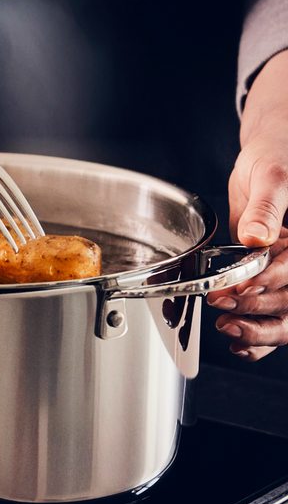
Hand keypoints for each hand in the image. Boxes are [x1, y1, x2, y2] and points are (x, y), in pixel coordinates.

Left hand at [206, 51, 287, 359]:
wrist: (271, 159)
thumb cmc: (276, 159)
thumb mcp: (272, 176)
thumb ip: (266, 207)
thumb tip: (256, 236)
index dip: (271, 280)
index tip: (242, 284)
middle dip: (258, 308)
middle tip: (221, 304)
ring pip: (287, 317)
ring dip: (258, 330)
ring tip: (227, 327)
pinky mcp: (275, 283)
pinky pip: (277, 318)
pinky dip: (259, 339)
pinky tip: (239, 344)